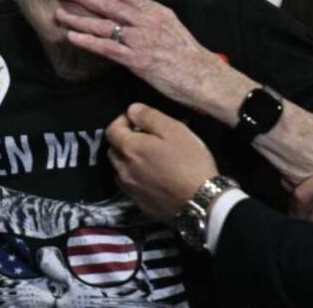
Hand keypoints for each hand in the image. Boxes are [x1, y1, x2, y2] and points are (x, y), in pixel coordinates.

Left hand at [56, 0, 226, 109]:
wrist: (204, 76)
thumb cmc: (187, 55)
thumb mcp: (170, 26)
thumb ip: (150, 18)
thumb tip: (133, 10)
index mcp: (155, 12)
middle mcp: (147, 22)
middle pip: (111, 4)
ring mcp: (142, 41)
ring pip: (106, 25)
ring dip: (80, 18)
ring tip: (59, 12)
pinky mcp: (138, 61)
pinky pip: (109, 49)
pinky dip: (89, 42)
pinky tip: (74, 37)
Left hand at [107, 104, 218, 221]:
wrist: (201, 202)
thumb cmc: (189, 161)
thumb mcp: (174, 130)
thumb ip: (149, 117)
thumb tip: (132, 109)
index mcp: (129, 149)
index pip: (111, 130)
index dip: (123, 120)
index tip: (139, 120)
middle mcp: (123, 170)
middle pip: (113, 150)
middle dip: (124, 140)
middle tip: (145, 138)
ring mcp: (130, 190)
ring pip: (120, 170)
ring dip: (128, 161)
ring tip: (148, 159)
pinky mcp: (140, 204)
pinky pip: (130, 186)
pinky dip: (136, 178)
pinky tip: (153, 178)